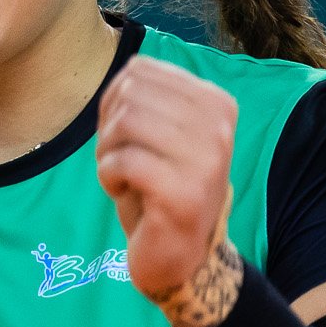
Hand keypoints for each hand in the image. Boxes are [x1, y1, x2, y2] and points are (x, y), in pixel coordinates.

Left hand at [95, 56, 240, 326]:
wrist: (181, 256)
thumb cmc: (161, 187)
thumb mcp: (158, 133)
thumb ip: (144, 96)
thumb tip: (126, 74)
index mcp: (216, 103)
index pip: (141, 70)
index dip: (114, 101)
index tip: (126, 137)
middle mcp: (219, 127)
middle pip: (131, 93)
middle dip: (108, 126)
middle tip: (118, 159)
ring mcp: (206, 160)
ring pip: (126, 122)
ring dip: (107, 151)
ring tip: (119, 173)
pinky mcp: (184, 194)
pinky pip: (123, 161)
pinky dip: (108, 175)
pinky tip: (121, 191)